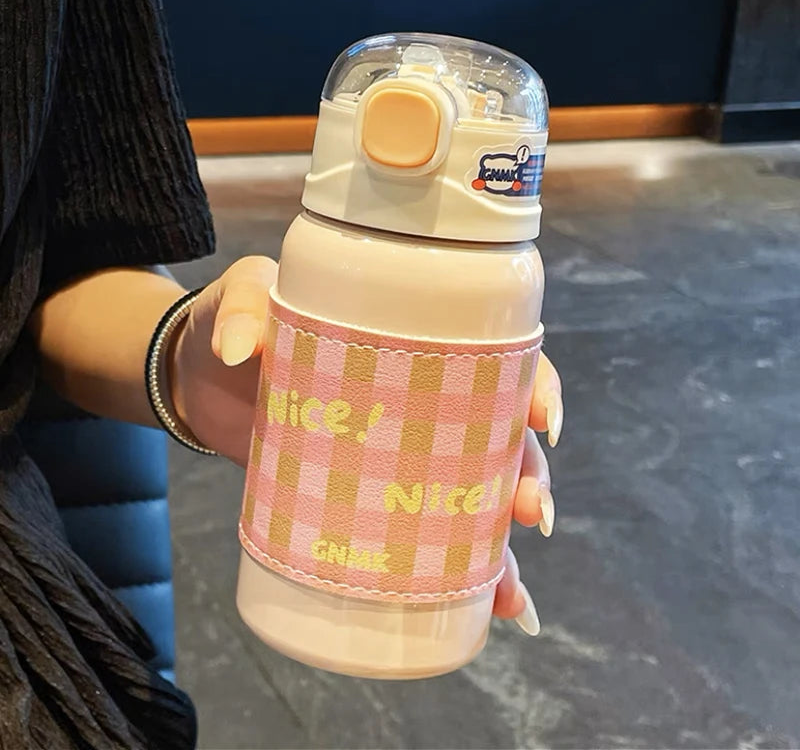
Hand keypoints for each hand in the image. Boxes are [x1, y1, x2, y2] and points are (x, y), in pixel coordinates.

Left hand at [171, 255, 561, 633]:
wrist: (199, 379)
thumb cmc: (236, 324)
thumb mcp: (246, 293)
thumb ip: (243, 307)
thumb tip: (241, 351)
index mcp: (410, 341)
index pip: (493, 356)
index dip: (530, 383)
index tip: (539, 417)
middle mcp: (418, 399)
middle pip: (497, 435)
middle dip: (525, 473)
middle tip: (526, 508)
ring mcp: (396, 454)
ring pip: (474, 495)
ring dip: (502, 540)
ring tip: (509, 584)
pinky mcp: (366, 497)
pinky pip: (425, 537)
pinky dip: (460, 574)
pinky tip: (487, 608)